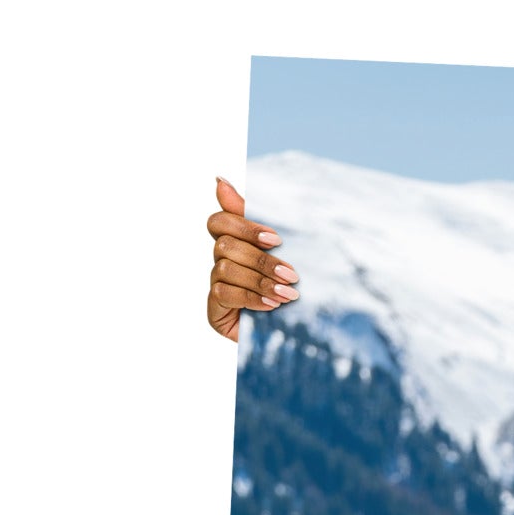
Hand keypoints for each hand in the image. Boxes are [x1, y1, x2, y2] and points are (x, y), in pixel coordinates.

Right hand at [206, 176, 297, 341]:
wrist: (299, 335)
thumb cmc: (292, 287)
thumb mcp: (284, 252)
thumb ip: (258, 218)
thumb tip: (219, 179)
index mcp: (236, 243)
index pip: (220, 221)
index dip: (244, 226)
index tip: (276, 239)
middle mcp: (221, 261)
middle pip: (225, 245)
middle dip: (261, 260)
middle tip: (292, 274)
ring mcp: (216, 285)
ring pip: (225, 269)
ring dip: (260, 281)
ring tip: (289, 295)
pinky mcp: (214, 310)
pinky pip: (224, 294)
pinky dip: (251, 298)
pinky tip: (272, 306)